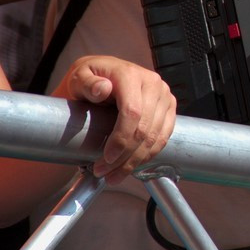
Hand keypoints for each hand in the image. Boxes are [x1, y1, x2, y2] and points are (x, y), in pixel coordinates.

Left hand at [57, 56, 176, 182]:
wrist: (104, 75)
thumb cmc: (90, 78)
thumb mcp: (79, 76)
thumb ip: (87, 83)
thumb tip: (102, 89)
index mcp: (131, 75)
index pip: (133, 112)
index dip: (121, 139)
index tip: (106, 158)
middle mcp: (153, 84)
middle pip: (145, 128)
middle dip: (125, 157)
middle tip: (104, 172)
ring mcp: (164, 96)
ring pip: (156, 136)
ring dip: (136, 161)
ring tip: (115, 175)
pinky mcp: (169, 107)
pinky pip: (164, 137)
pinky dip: (149, 154)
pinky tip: (133, 165)